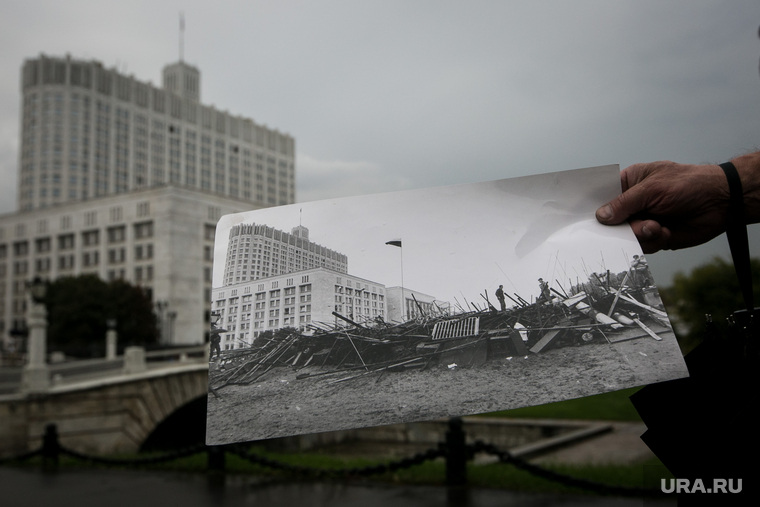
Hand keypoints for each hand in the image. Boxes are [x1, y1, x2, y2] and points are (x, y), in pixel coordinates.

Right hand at [595, 161, 729, 252]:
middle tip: (631, 225)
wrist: (722, 203)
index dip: (593, 206)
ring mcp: (643, 220)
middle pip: (610, 220)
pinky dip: (653, 241)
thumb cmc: (689, 184)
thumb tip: (600, 216)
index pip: (603, 194)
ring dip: (640, 234)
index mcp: (630, 183)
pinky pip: (642, 246)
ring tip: (657, 226)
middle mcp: (634, 203)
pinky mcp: (654, 236)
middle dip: (619, 226)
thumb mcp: (653, 188)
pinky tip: (666, 231)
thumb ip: (625, 203)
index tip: (583, 217)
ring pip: (625, 236)